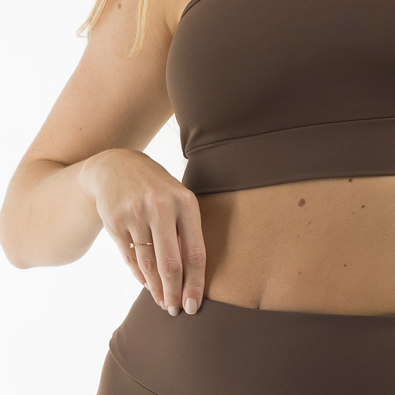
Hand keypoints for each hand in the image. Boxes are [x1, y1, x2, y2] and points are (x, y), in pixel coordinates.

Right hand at [79, 148, 205, 315]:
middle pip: (171, 264)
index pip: (195, 252)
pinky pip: (130, 258)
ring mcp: (136, 214)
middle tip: (176, 311)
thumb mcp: (177, 200)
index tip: (194, 306)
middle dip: (174, 293)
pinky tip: (146, 285)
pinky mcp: (115, 222)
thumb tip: (191, 279)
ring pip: (148, 265)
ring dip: (156, 289)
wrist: (116, 167)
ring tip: (163, 302)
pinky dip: (140, 276)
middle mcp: (161, 207)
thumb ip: (185, 233)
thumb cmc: (156, 189)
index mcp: (185, 202)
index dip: (195, 283)